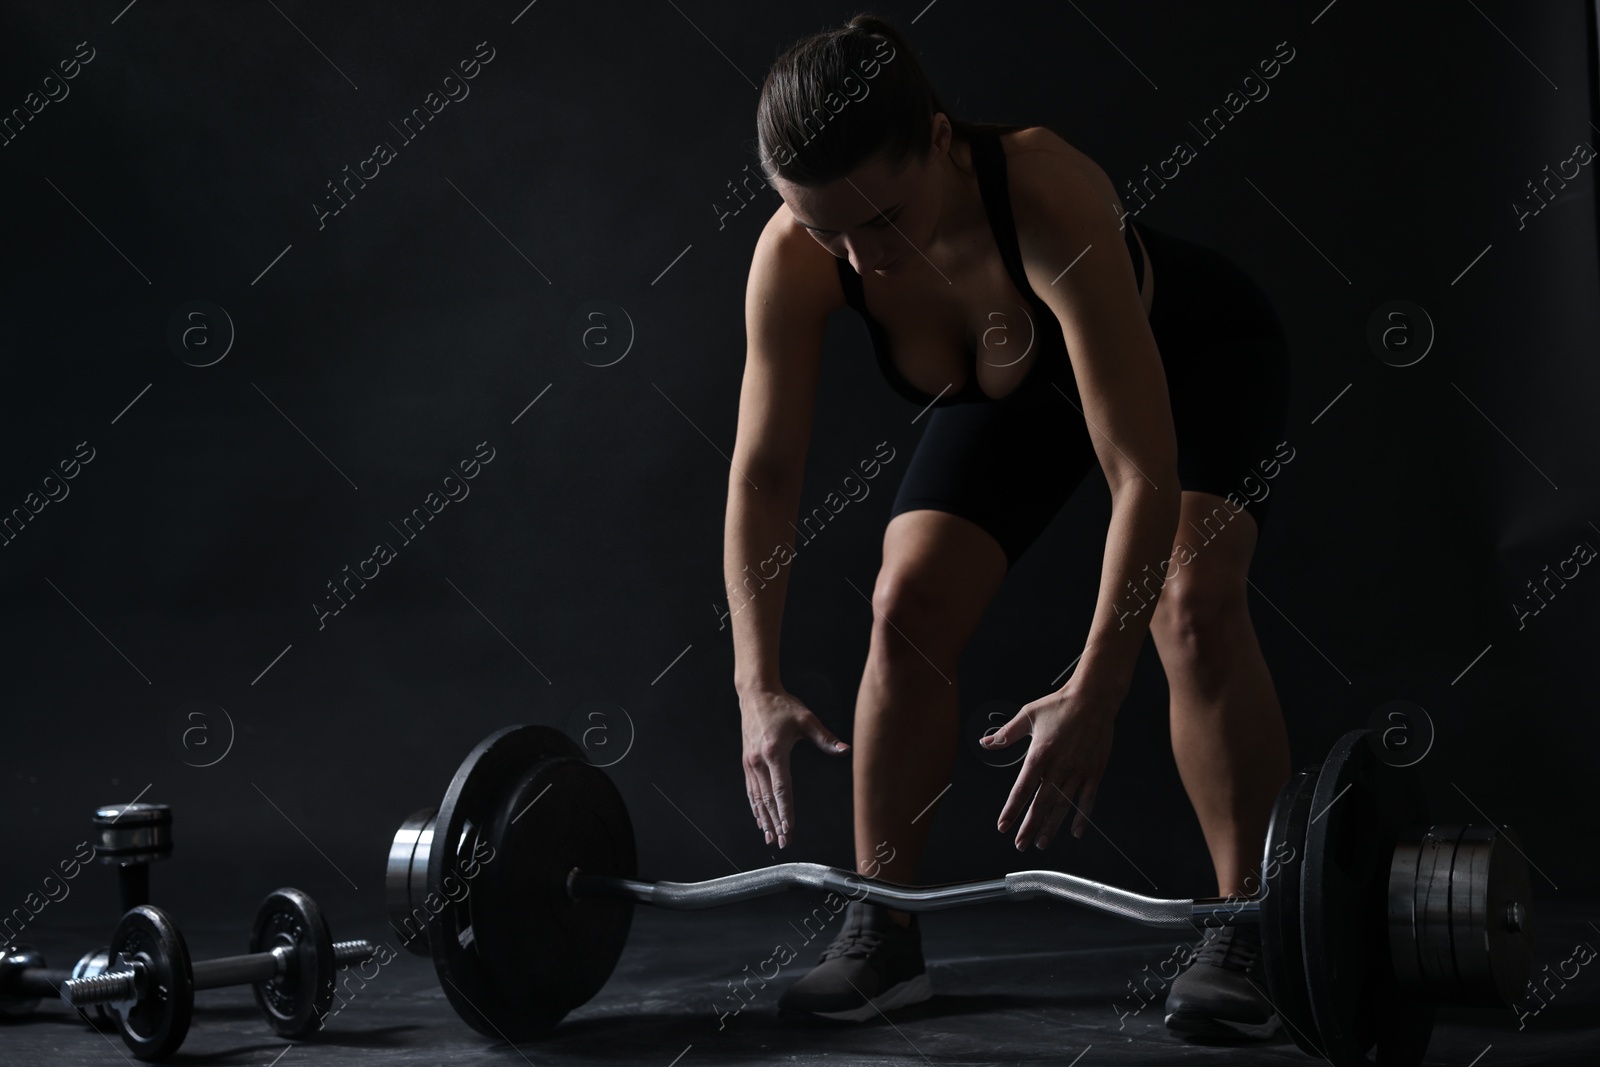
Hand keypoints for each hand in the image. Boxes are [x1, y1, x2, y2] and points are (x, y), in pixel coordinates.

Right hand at [739, 687, 849, 847]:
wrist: (756, 694)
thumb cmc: (782, 706)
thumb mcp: (807, 720)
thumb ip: (825, 738)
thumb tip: (845, 750)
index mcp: (774, 752)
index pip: (781, 788)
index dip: (785, 811)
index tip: (789, 829)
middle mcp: (759, 761)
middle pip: (767, 799)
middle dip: (776, 823)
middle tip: (783, 842)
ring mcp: (750, 762)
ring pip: (757, 798)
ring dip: (764, 819)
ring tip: (770, 838)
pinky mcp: (747, 762)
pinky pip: (751, 789)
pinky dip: (755, 807)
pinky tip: (760, 819)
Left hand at [981, 681, 1121, 849]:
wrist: (1093, 698)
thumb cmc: (1060, 705)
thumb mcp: (1028, 715)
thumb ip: (1006, 734)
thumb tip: (986, 743)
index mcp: (1039, 755)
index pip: (1021, 790)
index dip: (1011, 810)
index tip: (1003, 825)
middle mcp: (1058, 767)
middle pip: (1040, 804)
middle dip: (1029, 827)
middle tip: (1020, 844)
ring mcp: (1078, 771)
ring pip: (1063, 806)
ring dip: (1051, 827)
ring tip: (1042, 843)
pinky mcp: (1094, 772)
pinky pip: (1088, 800)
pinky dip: (1082, 817)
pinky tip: (1075, 831)